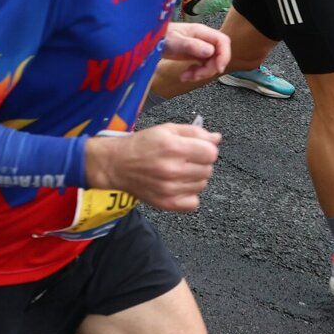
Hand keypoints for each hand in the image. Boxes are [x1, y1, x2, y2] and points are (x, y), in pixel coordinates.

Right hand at [87, 123, 221, 212]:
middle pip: (208, 169)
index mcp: (173, 147)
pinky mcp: (167, 203)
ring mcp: (170, 189)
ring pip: (202, 185)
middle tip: (185, 159)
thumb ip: (194, 132)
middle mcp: (172, 169)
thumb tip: (217, 138)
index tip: (197, 148)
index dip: (206, 149)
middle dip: (200, 162)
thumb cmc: (141, 145)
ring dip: (195, 178)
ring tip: (179, 171)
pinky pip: (194, 203)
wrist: (117, 164)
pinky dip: (190, 195)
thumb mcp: (166, 130)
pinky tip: (179, 185)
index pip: (211, 153)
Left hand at [164, 21, 229, 84]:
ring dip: (201, 73)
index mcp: (201, 31)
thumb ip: (191, 45)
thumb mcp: (174, 41)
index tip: (218, 69)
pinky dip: (196, 74)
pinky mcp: (194, 55)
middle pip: (218, 55)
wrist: (149, 41)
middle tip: (195, 76)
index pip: (223, 41)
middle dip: (209, 69)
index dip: (224, 55)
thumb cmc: (160, 37)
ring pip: (211, 63)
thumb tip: (210, 51)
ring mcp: (199, 47)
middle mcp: (203, 39)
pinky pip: (202, 66)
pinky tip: (184, 76)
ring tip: (185, 77)